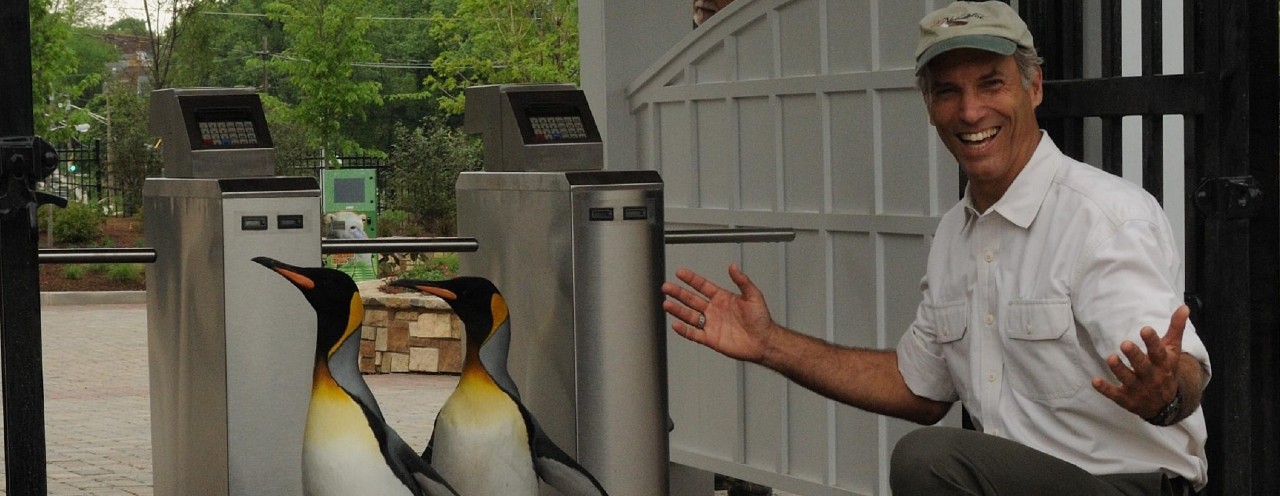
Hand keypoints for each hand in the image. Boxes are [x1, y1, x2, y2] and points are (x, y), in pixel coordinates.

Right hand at [661, 264, 777, 362]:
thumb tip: (733, 266)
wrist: (764, 341)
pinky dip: (684, 330)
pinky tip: (676, 325)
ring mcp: (711, 324)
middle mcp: (714, 310)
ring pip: (690, 316)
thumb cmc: (761, 319)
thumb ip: (742, 281)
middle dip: (678, 293)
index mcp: (722, 298)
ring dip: (678, 310)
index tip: (680, 272)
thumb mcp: (754, 296)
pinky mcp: (711, 339)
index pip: (702, 286)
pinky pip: (694, 334)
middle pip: (691, 299)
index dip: (691, 279)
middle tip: (666, 287)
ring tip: (667, 304)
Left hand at [1091, 305, 1190, 418]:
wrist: (1167, 405)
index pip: (1159, 352)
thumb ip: (1176, 329)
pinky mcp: (1126, 399)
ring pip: (1129, 379)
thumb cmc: (1166, 370)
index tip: (1145, 329)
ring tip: (1111, 358)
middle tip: (1125, 344)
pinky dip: (1105, 389)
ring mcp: (1139, 389)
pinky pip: (1115, 394)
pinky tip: (1095, 381)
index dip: (1152, 342)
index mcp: (1164, 364)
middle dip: (1135, 356)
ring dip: (1119, 370)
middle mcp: (1152, 377)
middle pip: (1143, 366)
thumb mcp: (1173, 350)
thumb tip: (1184, 306)